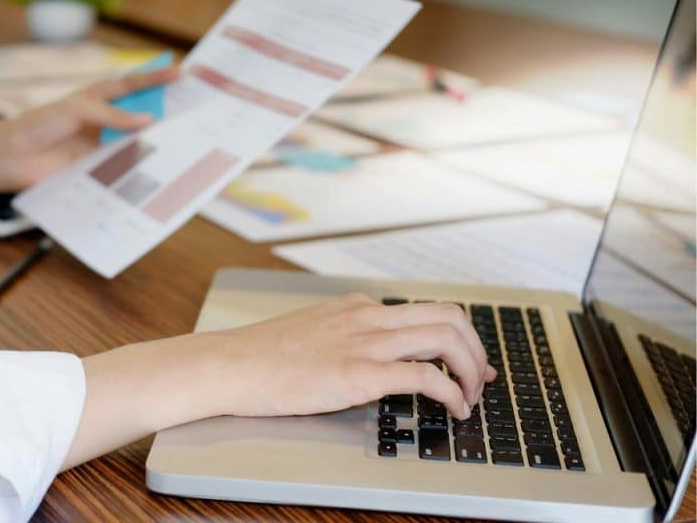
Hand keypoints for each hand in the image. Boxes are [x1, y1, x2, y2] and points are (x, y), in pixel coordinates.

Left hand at [0, 66, 178, 194]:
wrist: (14, 159)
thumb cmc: (40, 125)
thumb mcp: (77, 111)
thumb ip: (113, 114)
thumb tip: (148, 120)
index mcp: (99, 98)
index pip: (134, 84)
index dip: (157, 77)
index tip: (181, 72)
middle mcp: (106, 120)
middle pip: (142, 114)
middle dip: (166, 113)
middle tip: (193, 112)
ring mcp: (104, 144)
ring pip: (137, 141)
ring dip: (156, 143)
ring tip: (183, 142)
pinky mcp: (100, 168)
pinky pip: (125, 166)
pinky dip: (141, 167)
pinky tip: (159, 169)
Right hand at [219, 293, 496, 420]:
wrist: (233, 364)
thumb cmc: (262, 356)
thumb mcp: (312, 331)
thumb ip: (345, 335)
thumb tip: (369, 354)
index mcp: (358, 307)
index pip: (426, 309)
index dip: (461, 335)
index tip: (472, 359)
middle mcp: (369, 317)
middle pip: (450, 315)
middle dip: (477, 349)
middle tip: (482, 378)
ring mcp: (366, 342)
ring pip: (446, 338)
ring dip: (471, 369)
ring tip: (471, 397)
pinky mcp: (360, 373)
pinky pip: (425, 376)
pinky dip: (451, 393)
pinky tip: (453, 409)